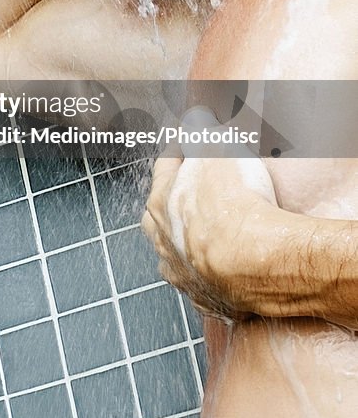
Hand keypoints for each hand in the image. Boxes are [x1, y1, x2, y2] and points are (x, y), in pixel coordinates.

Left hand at [141, 120, 277, 318]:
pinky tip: (227, 269)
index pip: (165, 167)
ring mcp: (184, 274)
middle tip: (193, 191)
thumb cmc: (234, 204)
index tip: (187, 143)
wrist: (257, 262)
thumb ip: (203, 130)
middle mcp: (164, 241)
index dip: (179, 151)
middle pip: (161, 215)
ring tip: (209, 234)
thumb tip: (196, 118)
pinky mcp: (209, 299)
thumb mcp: (217, 148)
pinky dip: (214, 274)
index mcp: (160, 202)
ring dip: (189, 242)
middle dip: (174, 201)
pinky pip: (206, 283)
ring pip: (178, 253)